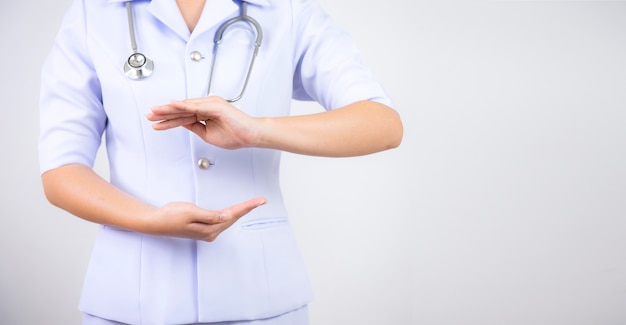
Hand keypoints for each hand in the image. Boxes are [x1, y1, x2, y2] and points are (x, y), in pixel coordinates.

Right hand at [144, 197, 266, 241]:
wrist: (156, 222)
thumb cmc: (171, 215)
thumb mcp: (191, 212)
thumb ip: (210, 215)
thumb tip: (227, 216)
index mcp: (210, 228)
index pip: (233, 215)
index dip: (248, 207)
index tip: (261, 201)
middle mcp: (211, 232)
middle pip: (233, 218)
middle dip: (247, 208)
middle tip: (261, 200)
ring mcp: (207, 232)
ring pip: (228, 219)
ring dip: (240, 211)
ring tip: (253, 204)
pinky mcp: (203, 228)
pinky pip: (221, 220)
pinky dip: (230, 214)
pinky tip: (234, 212)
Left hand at [147, 96, 260, 149]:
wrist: (250, 135)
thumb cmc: (235, 135)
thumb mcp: (208, 134)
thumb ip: (195, 127)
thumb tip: (183, 124)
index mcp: (205, 113)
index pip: (183, 116)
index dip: (168, 121)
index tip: (155, 123)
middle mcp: (207, 105)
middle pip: (181, 109)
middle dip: (164, 113)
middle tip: (149, 116)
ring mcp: (210, 104)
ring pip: (185, 106)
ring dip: (169, 109)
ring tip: (155, 112)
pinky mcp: (215, 105)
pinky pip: (195, 106)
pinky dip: (183, 105)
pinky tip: (172, 105)